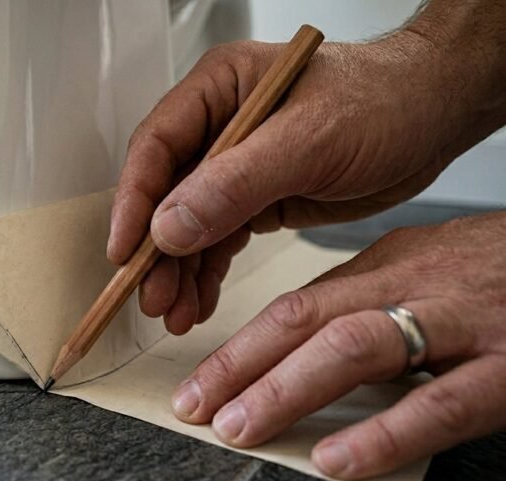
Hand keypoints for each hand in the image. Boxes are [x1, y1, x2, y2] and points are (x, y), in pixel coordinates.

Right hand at [109, 28, 502, 334]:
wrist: (434, 116)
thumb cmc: (384, 101)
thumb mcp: (308, 140)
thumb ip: (235, 184)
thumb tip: (168, 227)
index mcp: (218, 89)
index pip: (156, 147)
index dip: (134, 201)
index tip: (123, 251)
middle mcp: (217, 127)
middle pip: (165, 194)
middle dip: (155, 252)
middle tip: (150, 299)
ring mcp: (234, 166)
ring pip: (188, 226)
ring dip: (178, 272)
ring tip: (173, 315)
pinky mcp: (255, 199)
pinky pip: (217, 241)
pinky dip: (206, 274)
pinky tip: (198, 303)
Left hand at [170, 212, 505, 478]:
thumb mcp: (433, 268)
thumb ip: (371, 299)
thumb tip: (301, 340)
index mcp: (392, 263)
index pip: (296, 301)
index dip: (240, 345)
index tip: (197, 382)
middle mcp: (418, 284)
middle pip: (306, 319)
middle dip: (240, 365)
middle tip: (193, 408)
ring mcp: (465, 322)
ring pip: (356, 348)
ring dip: (285, 390)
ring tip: (239, 430)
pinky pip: (441, 403)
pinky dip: (383, 433)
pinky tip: (336, 459)